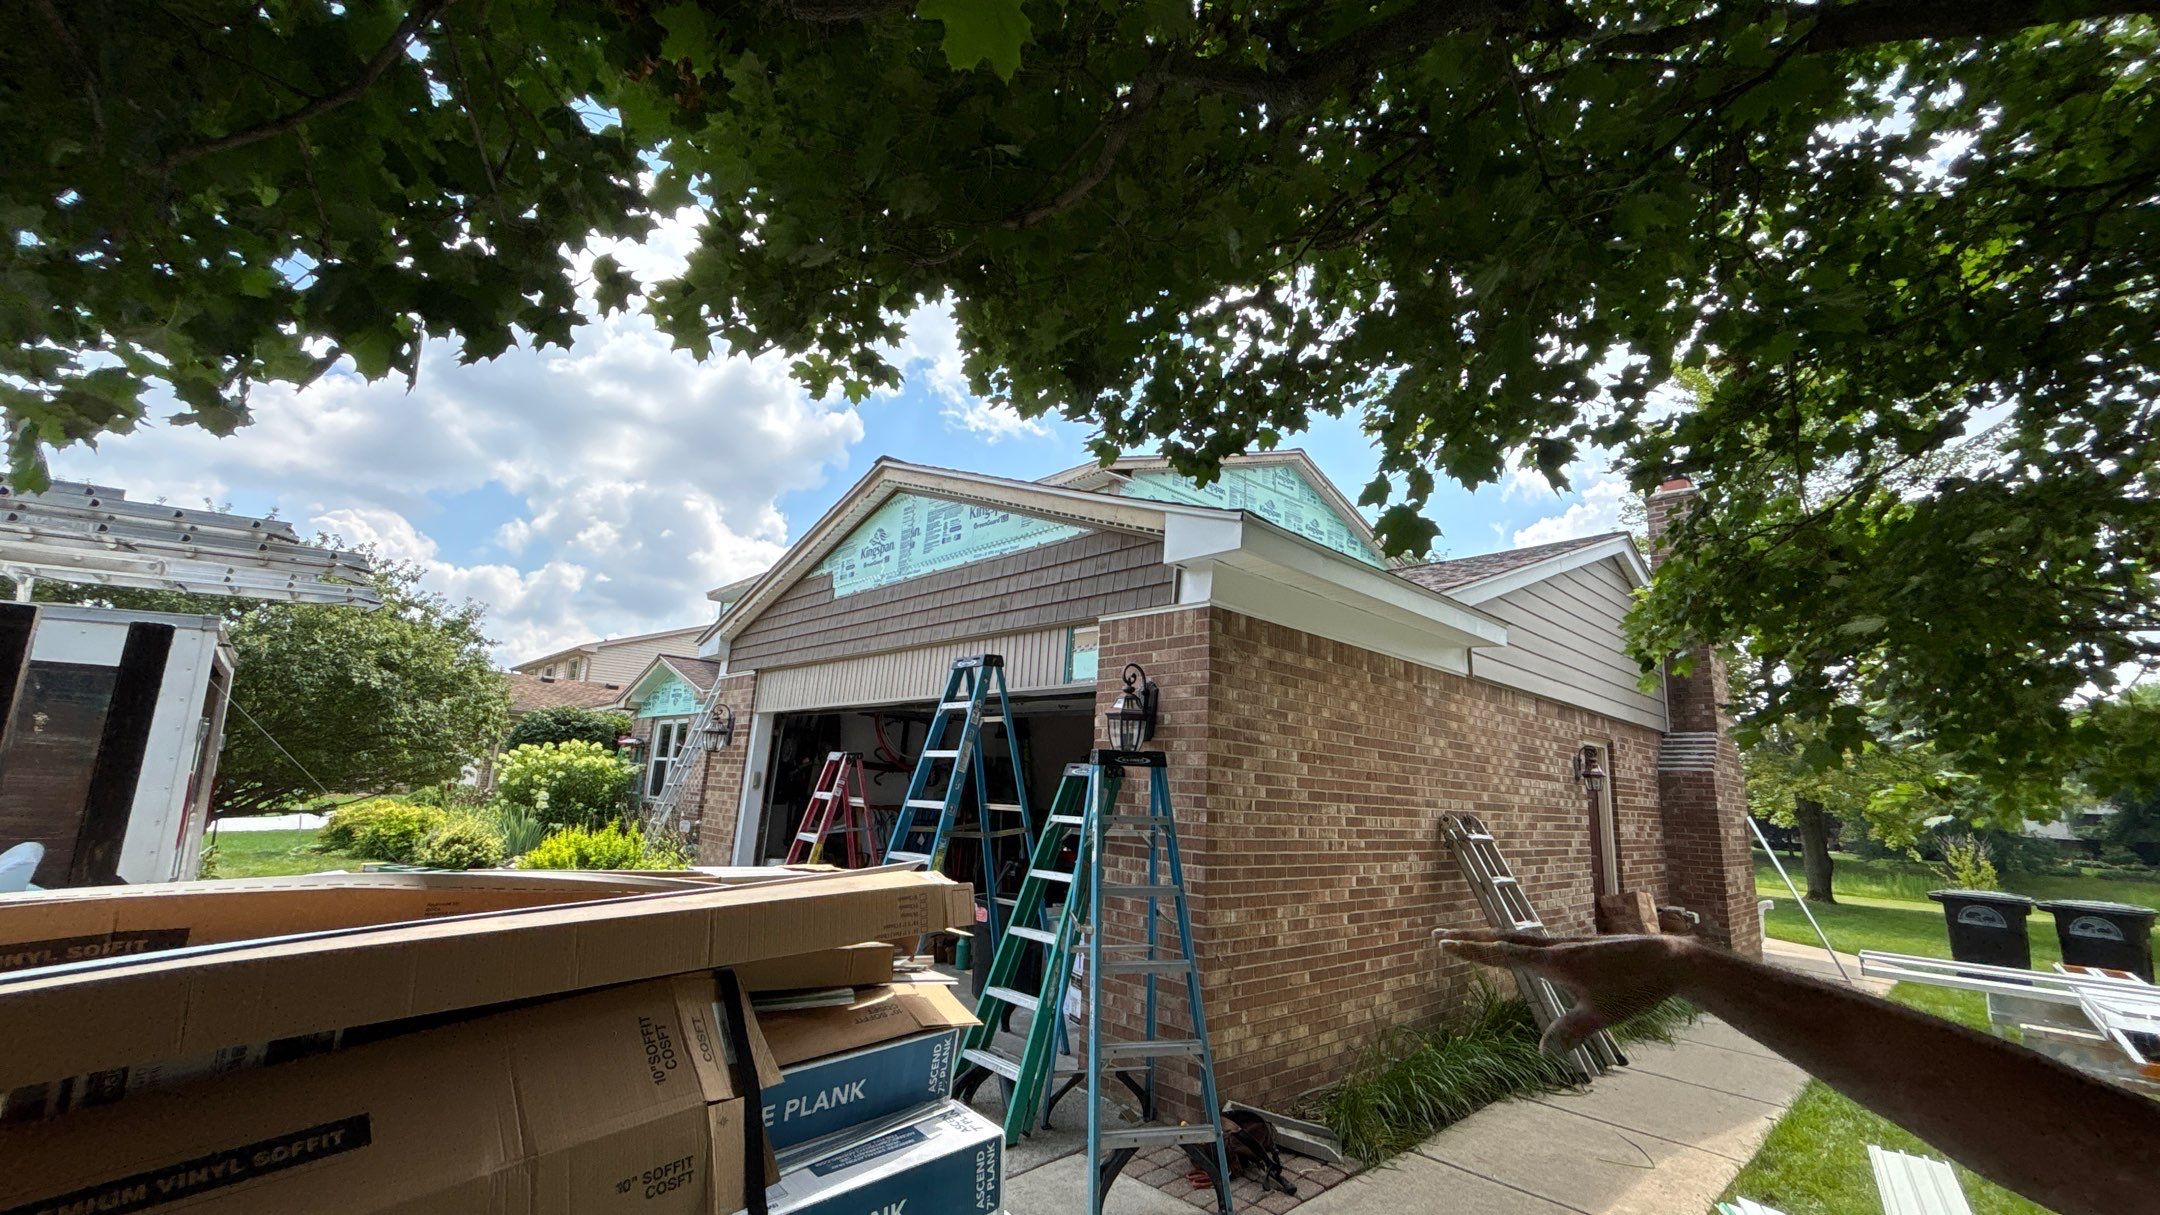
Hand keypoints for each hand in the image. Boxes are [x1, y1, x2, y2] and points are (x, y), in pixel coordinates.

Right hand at [1432, 929, 1696, 1053]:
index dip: (1472, 950)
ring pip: (1522, 937)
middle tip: (1441, 935)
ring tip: (1472, 939)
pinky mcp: (1582, 946)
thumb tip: (1546, 1053)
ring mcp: (1570, 943)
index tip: (1444, 942)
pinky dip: (1517, 940)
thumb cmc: (1636, 987)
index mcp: (1556, 960)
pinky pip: (1538, 940)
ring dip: (1493, 937)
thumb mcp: (1604, 1015)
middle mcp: (1558, 946)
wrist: (1670, 960)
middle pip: (1505, 939)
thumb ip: (1572, 1032)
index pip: (1504, 953)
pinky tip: (1521, 948)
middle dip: (1472, 939)